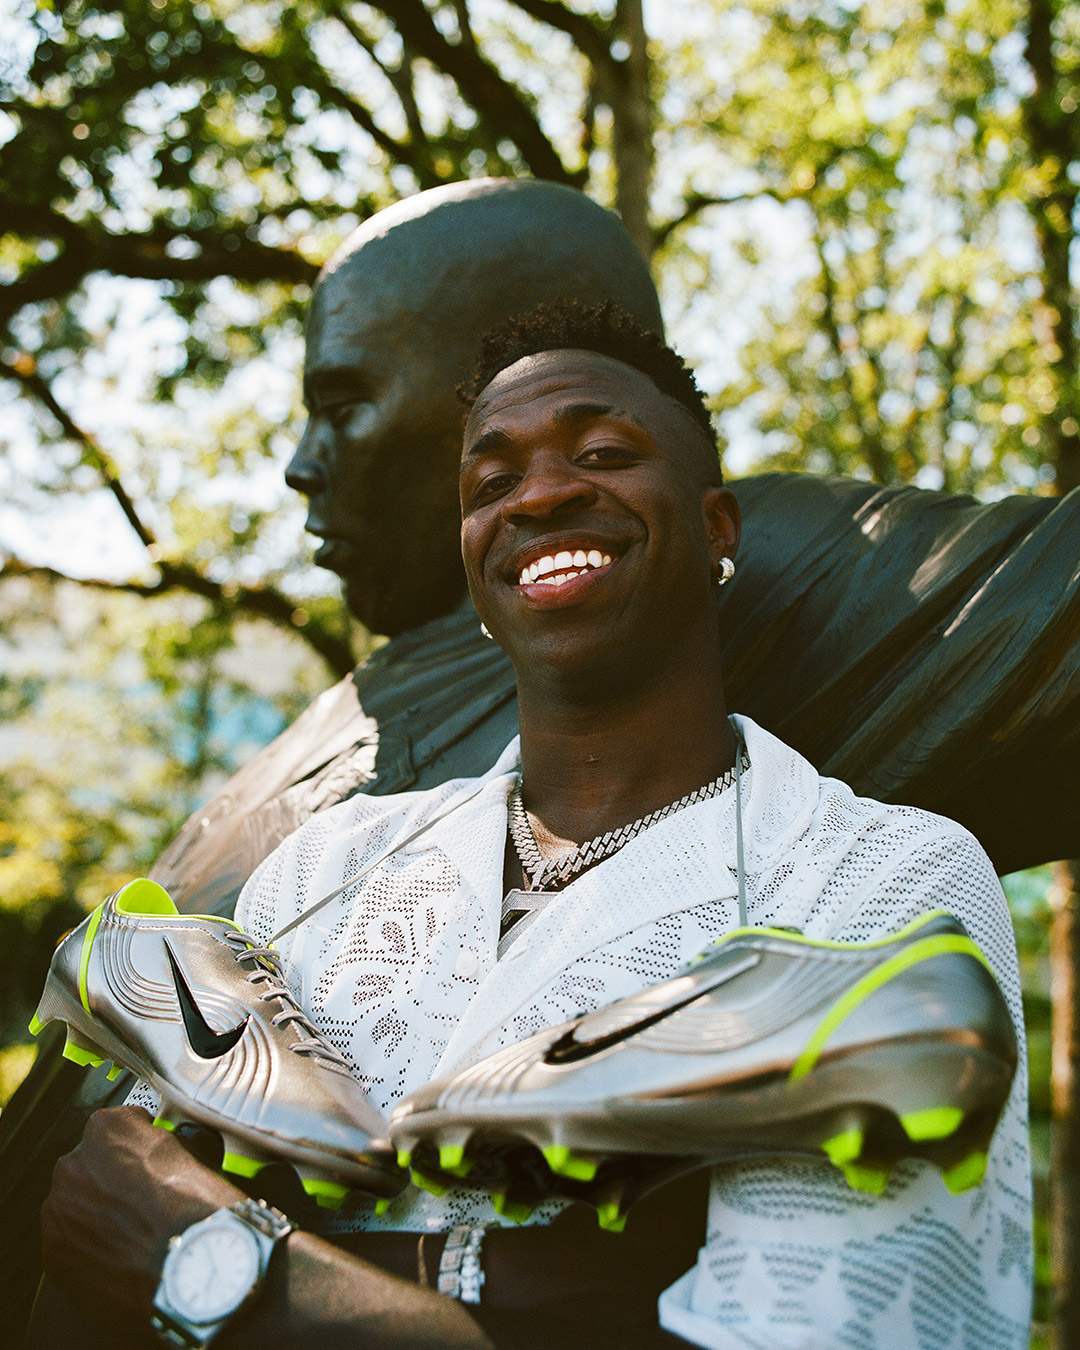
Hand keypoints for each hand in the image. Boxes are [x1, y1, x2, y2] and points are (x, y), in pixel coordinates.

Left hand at [40, 1105, 243, 1327]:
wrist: (188, 1262)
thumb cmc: (195, 1205)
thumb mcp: (188, 1147)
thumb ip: (157, 1143)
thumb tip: (156, 1155)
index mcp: (107, 1129)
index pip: (120, 1128)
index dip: (139, 1149)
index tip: (149, 1164)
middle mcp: (73, 1163)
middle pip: (91, 1168)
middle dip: (112, 1183)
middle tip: (143, 1203)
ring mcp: (59, 1210)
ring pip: (77, 1207)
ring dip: (99, 1216)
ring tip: (135, 1234)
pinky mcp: (54, 1253)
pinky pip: (72, 1244)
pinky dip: (92, 1248)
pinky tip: (122, 1255)